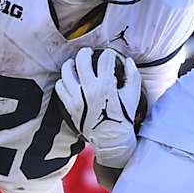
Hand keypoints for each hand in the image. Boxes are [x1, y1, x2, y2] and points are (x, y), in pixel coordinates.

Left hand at [56, 47, 140, 166]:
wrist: (111, 140)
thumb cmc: (123, 117)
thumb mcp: (133, 95)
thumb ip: (132, 75)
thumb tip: (127, 60)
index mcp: (106, 86)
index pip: (104, 59)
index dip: (108, 53)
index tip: (109, 55)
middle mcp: (88, 90)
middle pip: (81, 59)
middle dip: (86, 52)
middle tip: (89, 53)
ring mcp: (76, 98)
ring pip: (66, 71)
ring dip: (72, 64)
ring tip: (76, 64)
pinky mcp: (68, 106)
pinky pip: (60, 86)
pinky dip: (64, 80)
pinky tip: (71, 80)